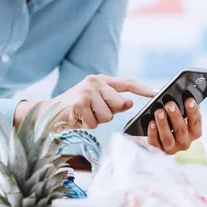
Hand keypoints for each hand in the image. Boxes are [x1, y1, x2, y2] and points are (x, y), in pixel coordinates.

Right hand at [14, 74, 155, 130]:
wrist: (49, 114)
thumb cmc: (77, 110)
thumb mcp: (97, 104)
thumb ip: (114, 102)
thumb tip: (129, 103)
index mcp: (102, 80)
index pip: (128, 83)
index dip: (143, 89)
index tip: (157, 93)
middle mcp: (95, 82)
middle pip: (120, 104)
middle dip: (109, 114)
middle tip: (93, 112)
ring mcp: (87, 91)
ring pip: (108, 116)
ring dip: (96, 121)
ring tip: (84, 116)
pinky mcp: (79, 103)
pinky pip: (94, 122)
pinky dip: (86, 125)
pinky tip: (77, 119)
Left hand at [147, 98, 201, 154]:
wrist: (158, 136)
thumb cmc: (172, 121)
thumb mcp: (180, 114)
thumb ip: (185, 107)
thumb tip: (186, 95)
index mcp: (193, 132)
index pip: (196, 122)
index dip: (193, 111)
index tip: (189, 99)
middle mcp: (184, 143)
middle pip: (181, 131)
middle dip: (175, 116)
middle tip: (169, 103)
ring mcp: (171, 149)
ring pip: (168, 139)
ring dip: (163, 124)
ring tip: (159, 111)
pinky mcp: (158, 151)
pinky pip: (155, 143)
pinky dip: (153, 133)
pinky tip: (151, 123)